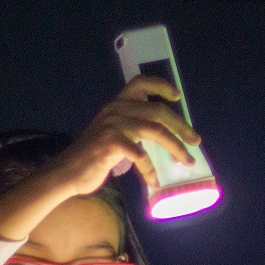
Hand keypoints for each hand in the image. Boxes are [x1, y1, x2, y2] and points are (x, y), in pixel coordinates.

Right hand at [46, 75, 201, 196]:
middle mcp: (116, 110)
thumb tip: (165, 138)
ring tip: (186, 161)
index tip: (177, 96)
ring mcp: (113, 126)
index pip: (139, 83)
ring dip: (175, 147)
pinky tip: (154, 181)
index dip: (160, 85)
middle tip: (196, 141)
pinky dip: (151, 170)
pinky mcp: (111, 144)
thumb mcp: (113, 134)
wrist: (68, 171)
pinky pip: (141, 155)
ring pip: (155, 130)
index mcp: (117, 104)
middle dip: (181, 126)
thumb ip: (133, 129)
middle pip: (157, 111)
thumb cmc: (94, 157)